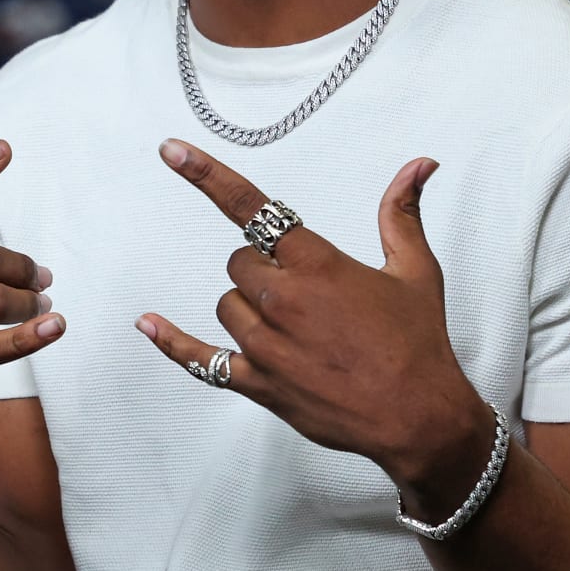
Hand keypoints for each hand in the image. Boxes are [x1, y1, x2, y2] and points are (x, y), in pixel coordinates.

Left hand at [135, 139, 488, 487]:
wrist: (420, 418)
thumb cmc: (418, 345)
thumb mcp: (415, 270)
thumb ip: (402, 212)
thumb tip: (417, 165)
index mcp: (317, 264)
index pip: (251, 207)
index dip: (207, 176)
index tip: (173, 151)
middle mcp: (283, 300)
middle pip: (239, 262)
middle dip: (264, 267)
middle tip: (306, 290)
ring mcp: (266, 345)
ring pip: (227, 305)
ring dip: (250, 306)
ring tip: (298, 326)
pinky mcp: (258, 384)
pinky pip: (200, 360)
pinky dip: (172, 343)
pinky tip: (149, 324)